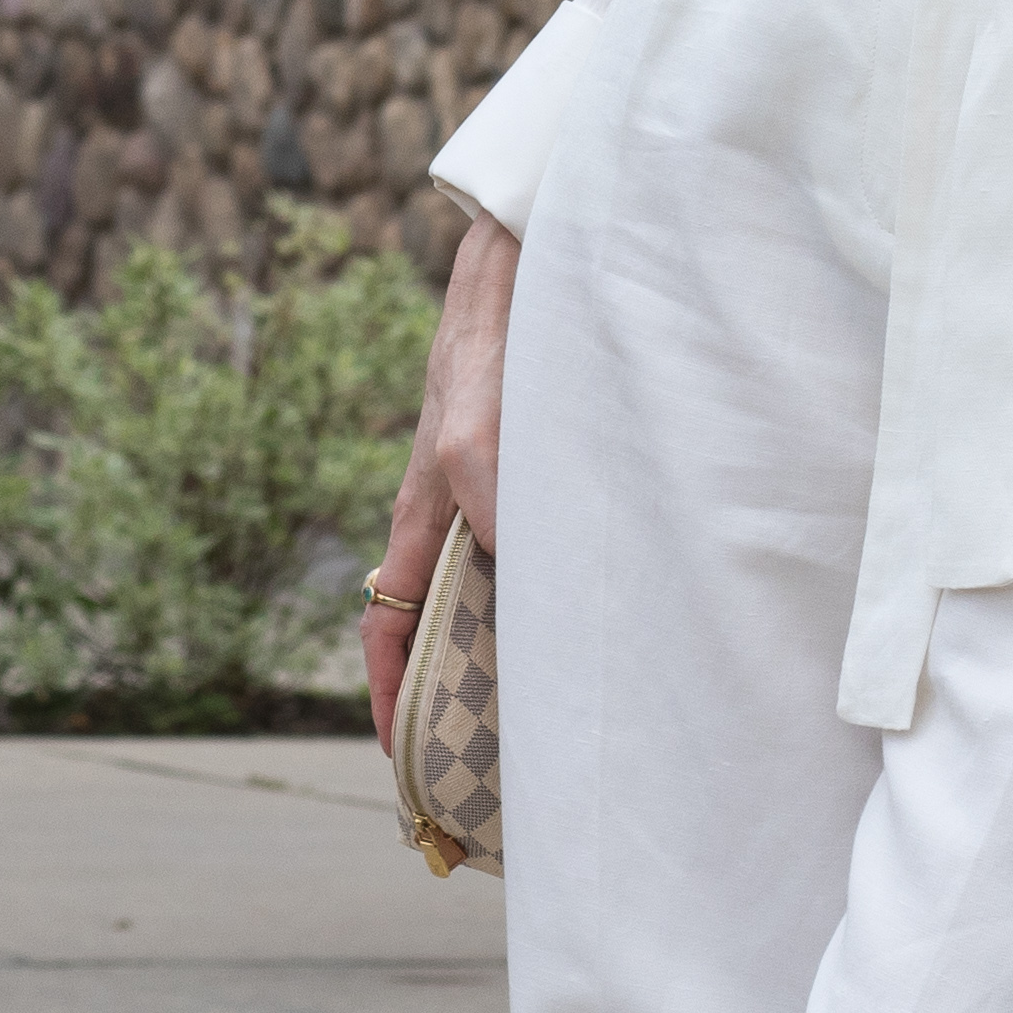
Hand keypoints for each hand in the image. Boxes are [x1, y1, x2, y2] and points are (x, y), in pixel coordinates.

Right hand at [368, 211, 519, 740]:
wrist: (543, 247)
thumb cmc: (497, 323)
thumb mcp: (477, 412)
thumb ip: (484, 478)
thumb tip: (509, 565)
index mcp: (425, 503)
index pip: (390, 617)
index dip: (389, 691)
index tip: (407, 759)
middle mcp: (463, 507)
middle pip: (450, 621)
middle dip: (466, 693)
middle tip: (505, 765)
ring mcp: (512, 492)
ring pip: (510, 596)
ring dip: (529, 656)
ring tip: (571, 719)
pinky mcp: (562, 472)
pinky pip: (555, 557)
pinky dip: (572, 604)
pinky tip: (623, 626)